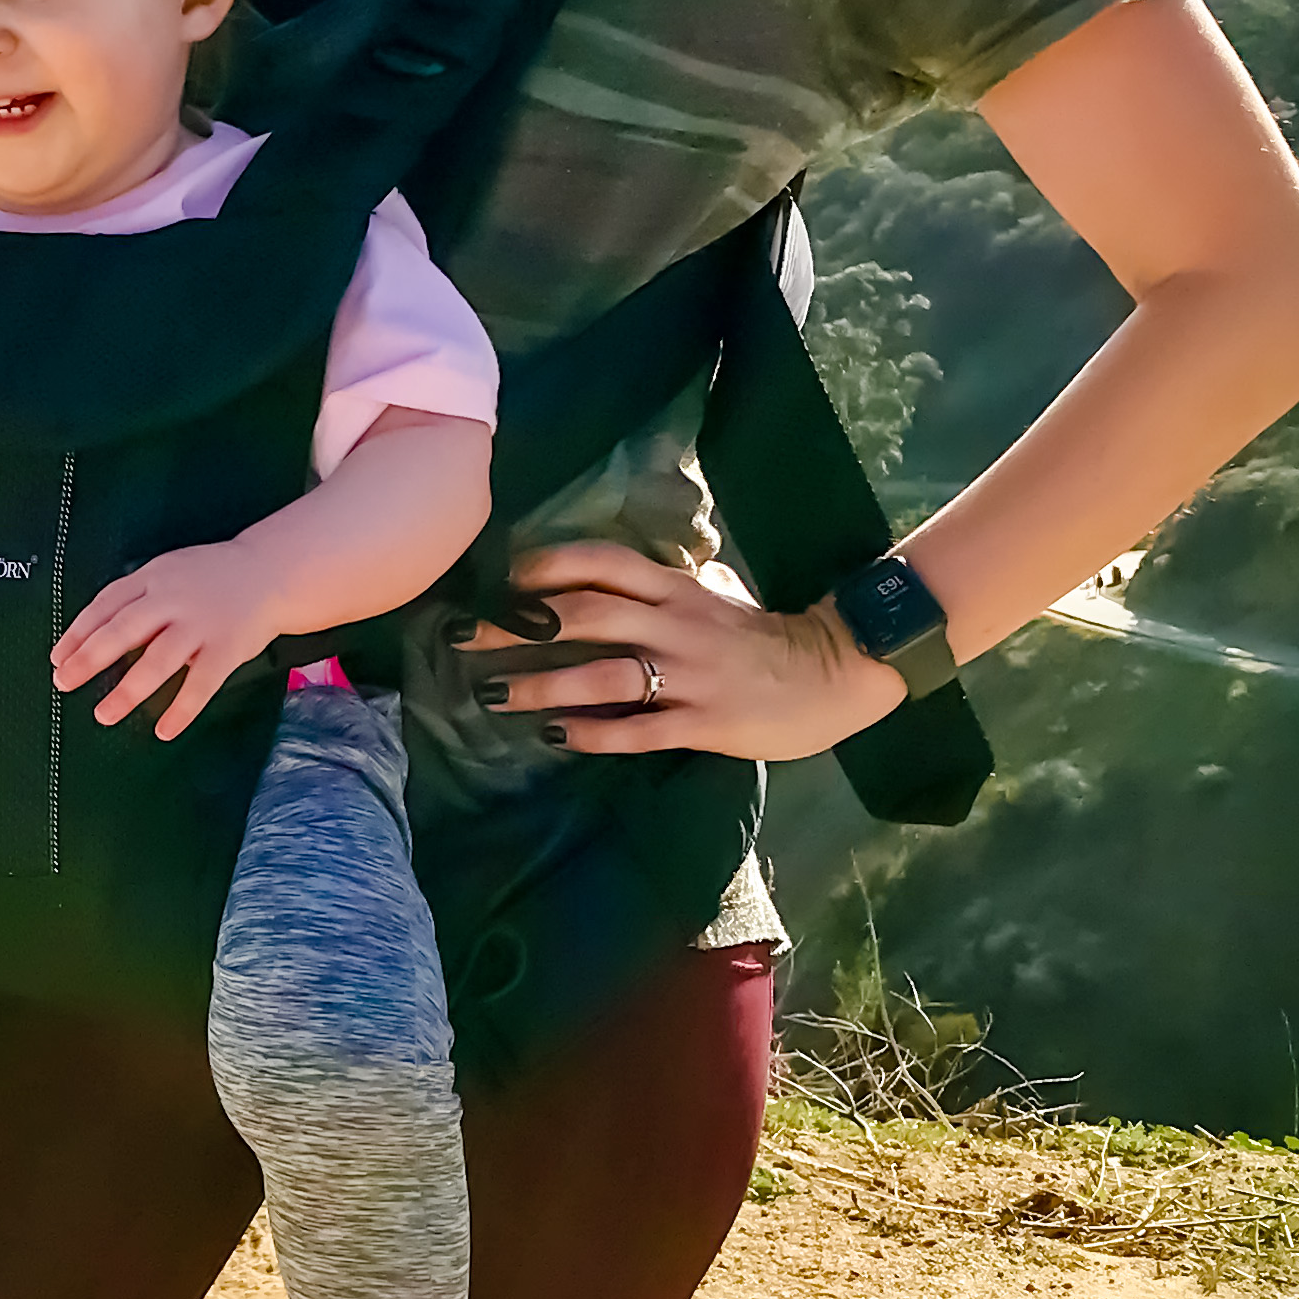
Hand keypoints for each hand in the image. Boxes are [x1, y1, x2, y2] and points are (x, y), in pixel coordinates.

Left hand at [50, 542, 284, 741]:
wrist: (269, 573)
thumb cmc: (210, 578)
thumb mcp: (168, 573)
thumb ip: (137, 600)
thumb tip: (95, 638)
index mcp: (153, 578)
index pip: (106, 605)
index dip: (79, 632)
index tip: (58, 658)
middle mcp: (173, 599)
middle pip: (124, 630)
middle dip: (90, 659)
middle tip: (64, 682)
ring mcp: (201, 625)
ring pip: (158, 660)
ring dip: (128, 691)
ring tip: (103, 714)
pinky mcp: (227, 648)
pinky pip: (200, 684)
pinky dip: (182, 710)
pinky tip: (164, 731)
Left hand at [460, 540, 906, 762]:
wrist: (832, 672)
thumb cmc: (758, 637)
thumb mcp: (705, 598)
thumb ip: (651, 595)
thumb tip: (580, 590)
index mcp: (675, 588)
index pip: (603, 562)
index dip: (547, 565)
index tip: (501, 576)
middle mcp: (675, 625)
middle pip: (584, 615)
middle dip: (518, 625)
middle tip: (465, 635)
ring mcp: (689, 675)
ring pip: (602, 675)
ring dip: (542, 685)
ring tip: (494, 697)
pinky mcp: (703, 723)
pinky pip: (638, 728)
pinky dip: (594, 732)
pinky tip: (557, 736)